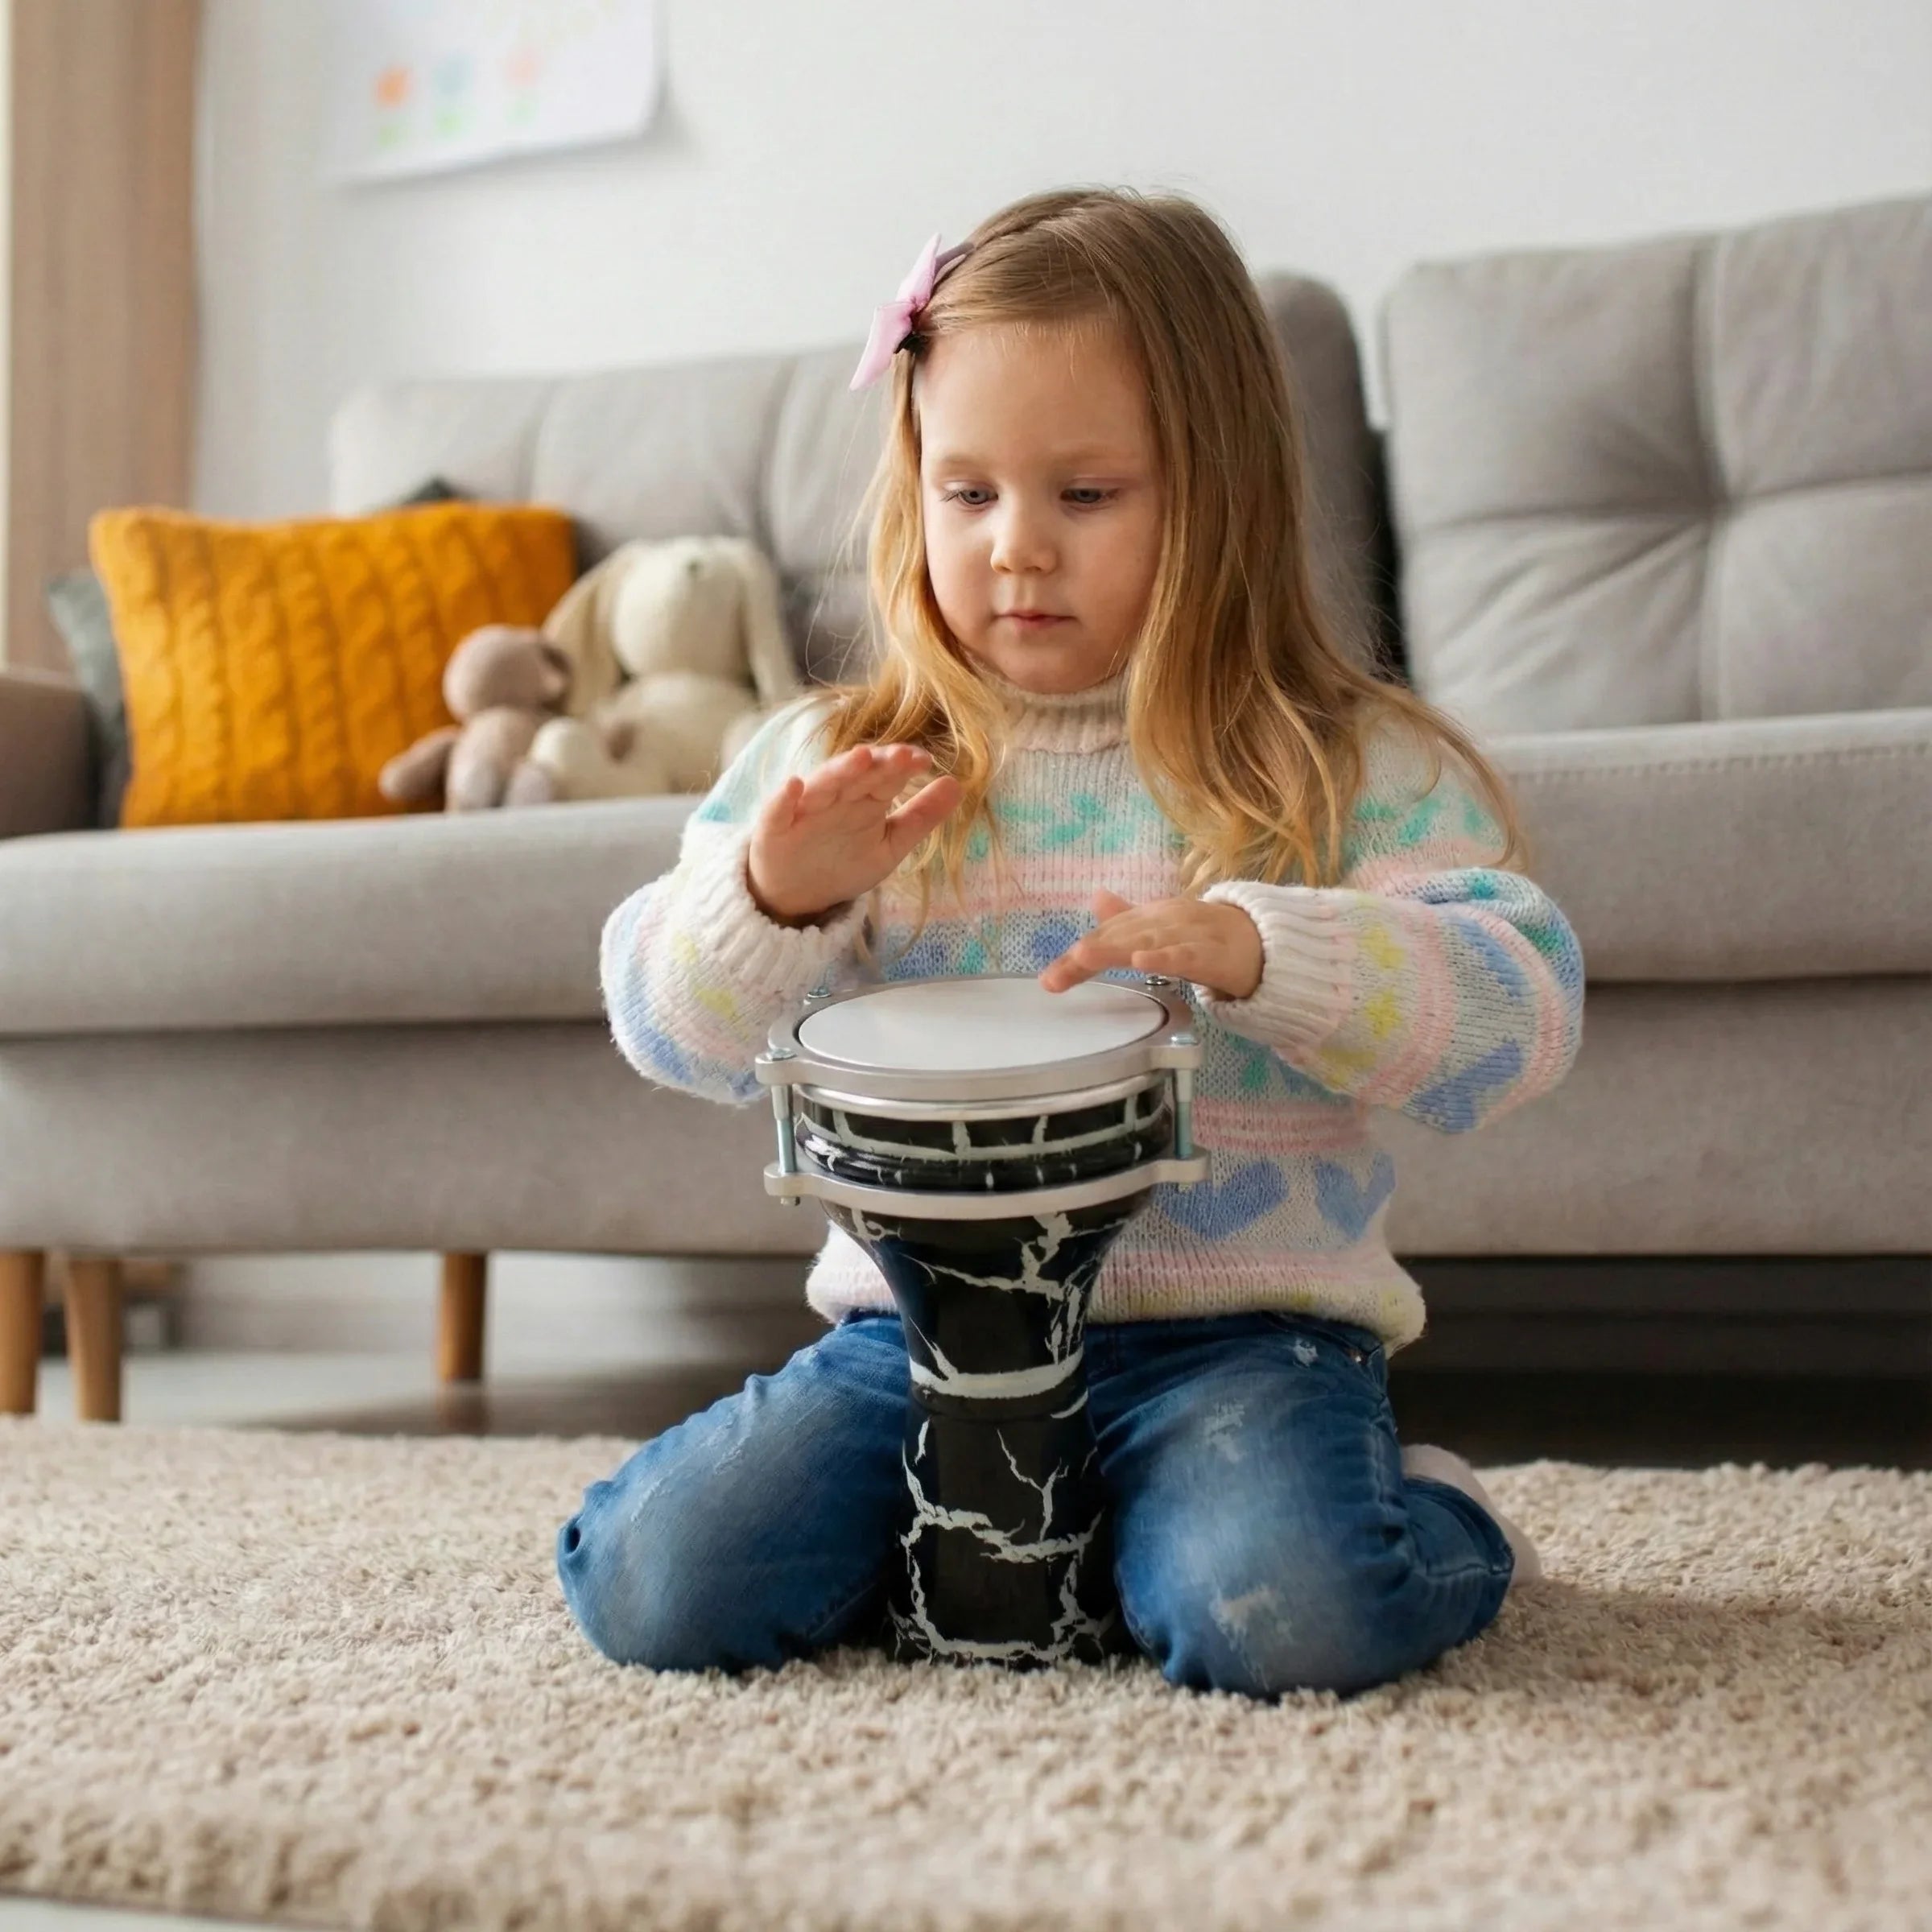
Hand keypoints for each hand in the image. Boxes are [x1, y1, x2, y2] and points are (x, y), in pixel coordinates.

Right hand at [747, 743, 961, 926]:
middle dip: (878, 764)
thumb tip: (957, 784)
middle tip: (902, 755)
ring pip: (822, 784)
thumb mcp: (889, 844)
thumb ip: (921, 817)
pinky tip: (793, 785)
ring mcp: (804, 810)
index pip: (885, 775)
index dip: (902, 766)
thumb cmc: (844, 861)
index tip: (924, 760)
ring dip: (839, 771)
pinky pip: (776, 811)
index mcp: (864, 798)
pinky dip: (783, 798)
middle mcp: (835, 797)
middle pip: (857, 775)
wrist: (796, 894)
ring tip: (859, 758)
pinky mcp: (773, 829)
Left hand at [1039, 888, 1263, 1000]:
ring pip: (1146, 942)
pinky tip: (1141, 961)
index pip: (1107, 935)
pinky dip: (1163, 956)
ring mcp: (1189, 935)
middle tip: (1054, 977)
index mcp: (1149, 918)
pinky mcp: (1212, 953)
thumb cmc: (1209, 937)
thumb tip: (1096, 897)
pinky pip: (1186, 954)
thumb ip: (1129, 918)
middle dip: (1085, 956)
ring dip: (1113, 949)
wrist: (1265, 941)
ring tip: (1083, 957)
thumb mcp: (1164, 927)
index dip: (1077, 956)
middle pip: (1119, 938)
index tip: (1050, 980)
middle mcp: (1164, 921)